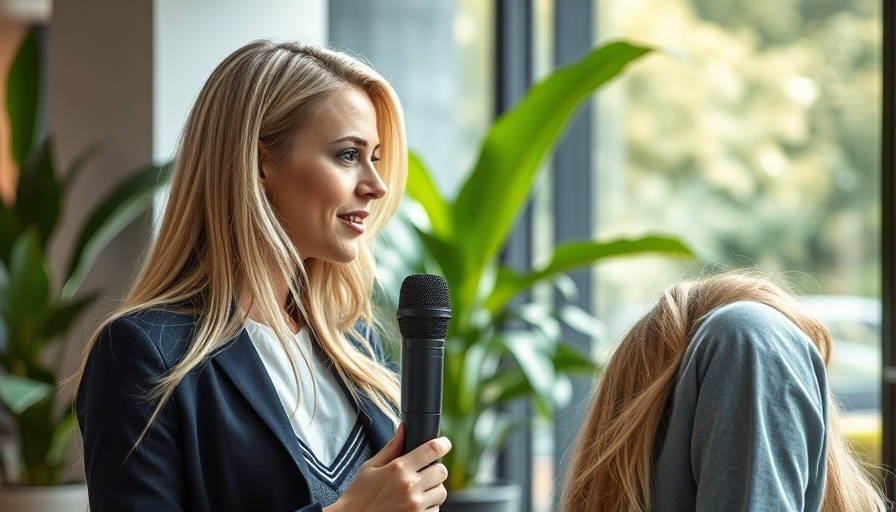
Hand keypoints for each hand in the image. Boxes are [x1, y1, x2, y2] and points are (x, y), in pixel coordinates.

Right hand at [325, 423, 450, 510]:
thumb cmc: (360, 494)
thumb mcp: (371, 466)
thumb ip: (391, 447)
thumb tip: (403, 429)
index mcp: (399, 468)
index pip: (432, 450)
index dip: (443, 444)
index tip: (444, 444)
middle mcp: (410, 486)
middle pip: (441, 471)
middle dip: (436, 468)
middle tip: (425, 471)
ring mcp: (415, 505)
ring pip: (441, 491)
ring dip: (434, 488)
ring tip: (419, 490)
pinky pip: (436, 509)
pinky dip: (430, 505)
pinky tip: (416, 504)